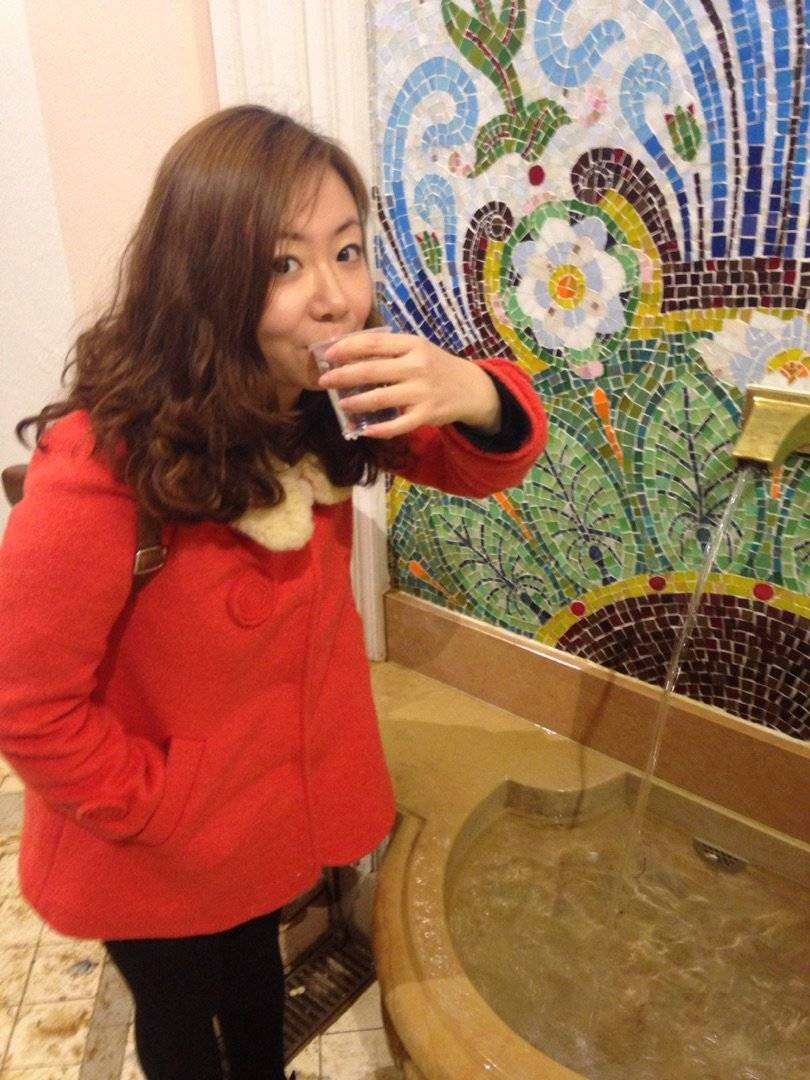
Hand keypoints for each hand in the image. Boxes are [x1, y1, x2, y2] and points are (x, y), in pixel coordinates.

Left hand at [317, 332, 501, 438]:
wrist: (469, 388)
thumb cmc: (434, 366)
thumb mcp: (416, 349)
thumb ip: (388, 350)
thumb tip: (347, 353)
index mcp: (412, 344)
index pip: (374, 343)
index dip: (348, 348)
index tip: (328, 354)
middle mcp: (416, 365)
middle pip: (373, 370)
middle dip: (344, 376)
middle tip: (324, 381)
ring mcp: (422, 391)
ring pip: (382, 398)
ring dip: (357, 402)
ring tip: (342, 404)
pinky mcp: (427, 414)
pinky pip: (399, 424)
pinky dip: (381, 429)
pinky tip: (366, 430)